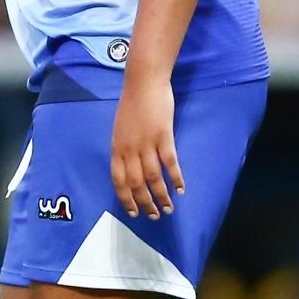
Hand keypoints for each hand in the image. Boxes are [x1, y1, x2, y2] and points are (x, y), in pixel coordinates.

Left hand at [110, 76, 185, 219]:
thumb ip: (124, 148)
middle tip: (154, 216)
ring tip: (168, 209)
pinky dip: (176, 177)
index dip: (126, 199)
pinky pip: (169, 163)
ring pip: (153, 177)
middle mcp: (129, 149)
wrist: (144, 82)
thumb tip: (130, 168)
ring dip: (161, 196)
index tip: (134, 212)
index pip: (118, 181)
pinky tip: (181, 189)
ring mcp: (146, 143)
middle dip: (145, 203)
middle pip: (136, 184)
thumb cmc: (132, 104)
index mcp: (117, 148)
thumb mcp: (120, 129)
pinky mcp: (163, 136)